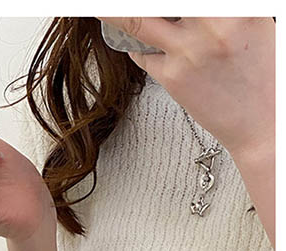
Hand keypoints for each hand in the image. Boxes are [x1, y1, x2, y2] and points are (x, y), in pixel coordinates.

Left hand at [97, 17, 274, 158]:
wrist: (264, 122)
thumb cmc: (262, 73)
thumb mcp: (250, 23)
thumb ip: (217, 11)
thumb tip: (184, 11)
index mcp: (238, 6)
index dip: (165, 0)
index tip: (156, 4)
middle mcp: (213, 23)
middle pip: (152, 4)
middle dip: (132, 6)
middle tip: (112, 6)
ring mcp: (188, 51)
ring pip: (136, 20)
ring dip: (114, 14)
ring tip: (103, 11)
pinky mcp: (173, 77)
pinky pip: (143, 55)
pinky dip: (139, 48)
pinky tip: (143, 46)